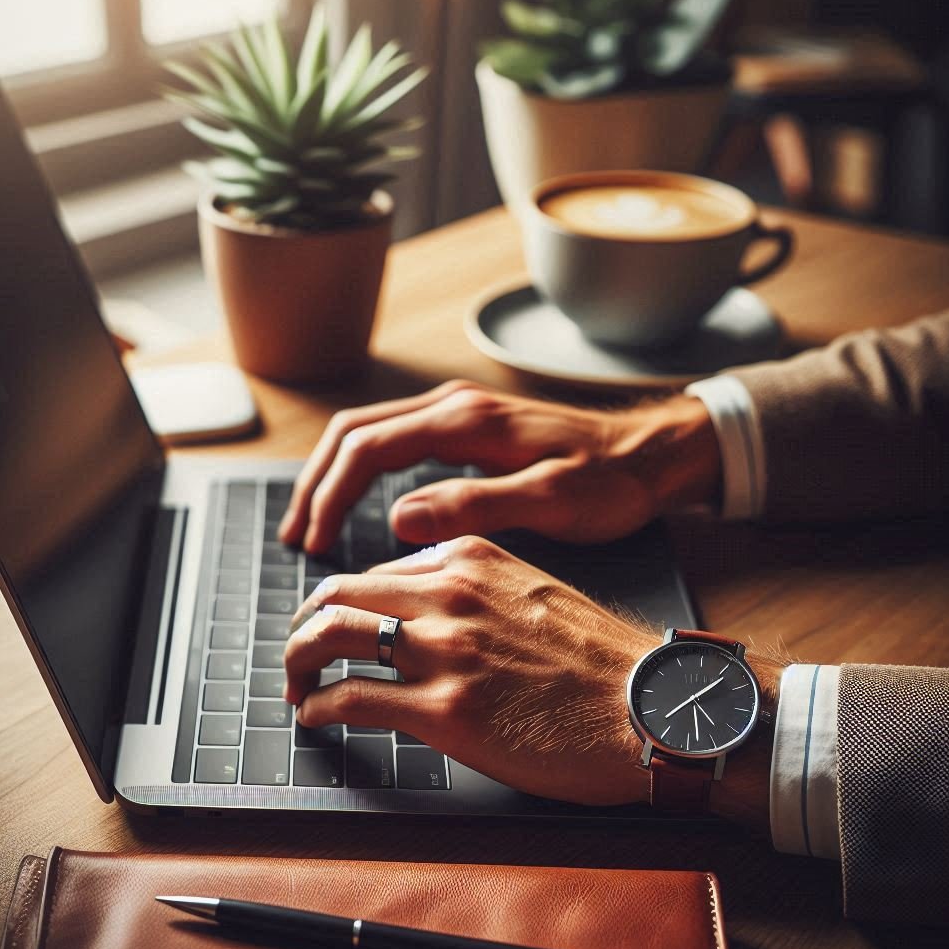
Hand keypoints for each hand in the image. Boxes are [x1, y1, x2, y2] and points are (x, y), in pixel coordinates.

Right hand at [278, 380, 720, 553]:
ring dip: (332, 474)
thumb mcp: (553, 501)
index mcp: (465, 422)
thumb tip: (398, 517)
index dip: (329, 495)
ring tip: (311, 521)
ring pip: (368, 432)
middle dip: (315, 482)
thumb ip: (475, 505)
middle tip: (296, 535)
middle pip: (353, 432)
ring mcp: (458, 413)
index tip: (312, 542)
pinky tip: (358, 502)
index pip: (366, 448)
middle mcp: (453, 407)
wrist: (653, 452)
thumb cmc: (612, 481)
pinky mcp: (467, 427)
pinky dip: (361, 470)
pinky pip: (393, 440)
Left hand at [283, 535, 656, 805]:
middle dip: (302, 625)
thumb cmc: (599, 659)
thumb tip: (422, 605)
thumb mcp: (532, 589)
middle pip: (335, 593)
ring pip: (329, 635)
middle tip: (296, 652)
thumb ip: (473, 587)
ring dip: (296, 663)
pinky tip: (317, 716)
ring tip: (295, 685)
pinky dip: (320, 707)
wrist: (649, 707)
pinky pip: (352, 698)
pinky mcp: (445, 710)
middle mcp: (448, 593)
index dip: (341, 601)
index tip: (334, 624)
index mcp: (468, 558)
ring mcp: (444, 650)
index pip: (373, 570)